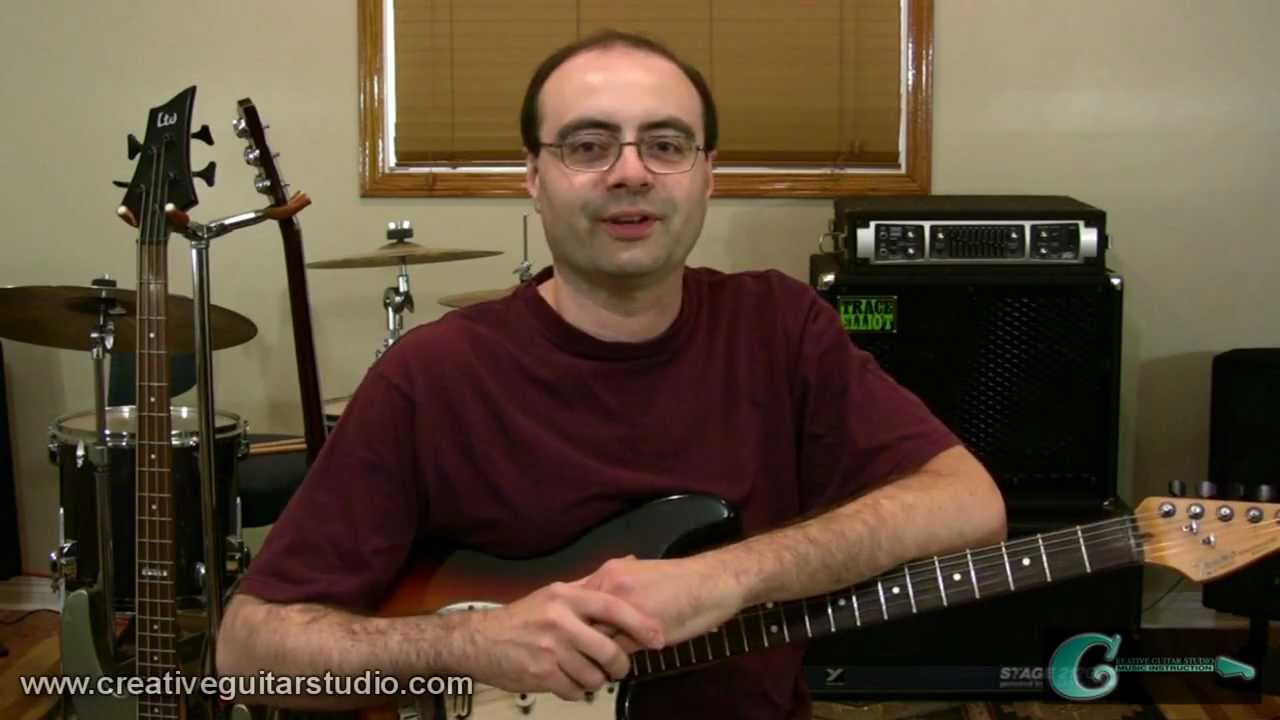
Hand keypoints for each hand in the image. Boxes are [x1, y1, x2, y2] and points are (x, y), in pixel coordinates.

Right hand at [451, 581, 663, 700]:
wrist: (481, 640)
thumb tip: (628, 562)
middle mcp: (560, 621)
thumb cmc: (523, 617)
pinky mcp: (541, 674)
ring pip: (594, 675)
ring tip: (591, 673)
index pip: (614, 609)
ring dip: (598, 680)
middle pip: (609, 651)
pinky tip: (572, 681)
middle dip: (620, 665)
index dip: (641, 625)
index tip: (658, 638)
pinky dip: (579, 690)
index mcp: (567, 598)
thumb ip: (590, 585)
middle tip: (620, 667)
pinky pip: (575, 690)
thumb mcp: (554, 594)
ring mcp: (550, 650)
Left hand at [578, 555, 746, 646]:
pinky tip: (621, 660)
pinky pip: (616, 650)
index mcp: (609, 572)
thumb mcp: (638, 575)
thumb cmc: (679, 581)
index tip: (576, 630)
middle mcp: (610, 586)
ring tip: (601, 658)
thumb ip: (613, 588)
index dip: (575, 618)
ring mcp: (624, 608)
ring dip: (596, 650)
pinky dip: (615, 659)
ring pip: (595, 636)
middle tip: (584, 648)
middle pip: (579, 619)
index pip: (575, 599)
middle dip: (580, 636)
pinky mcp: (640, 630)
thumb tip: (594, 604)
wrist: (711, 583)